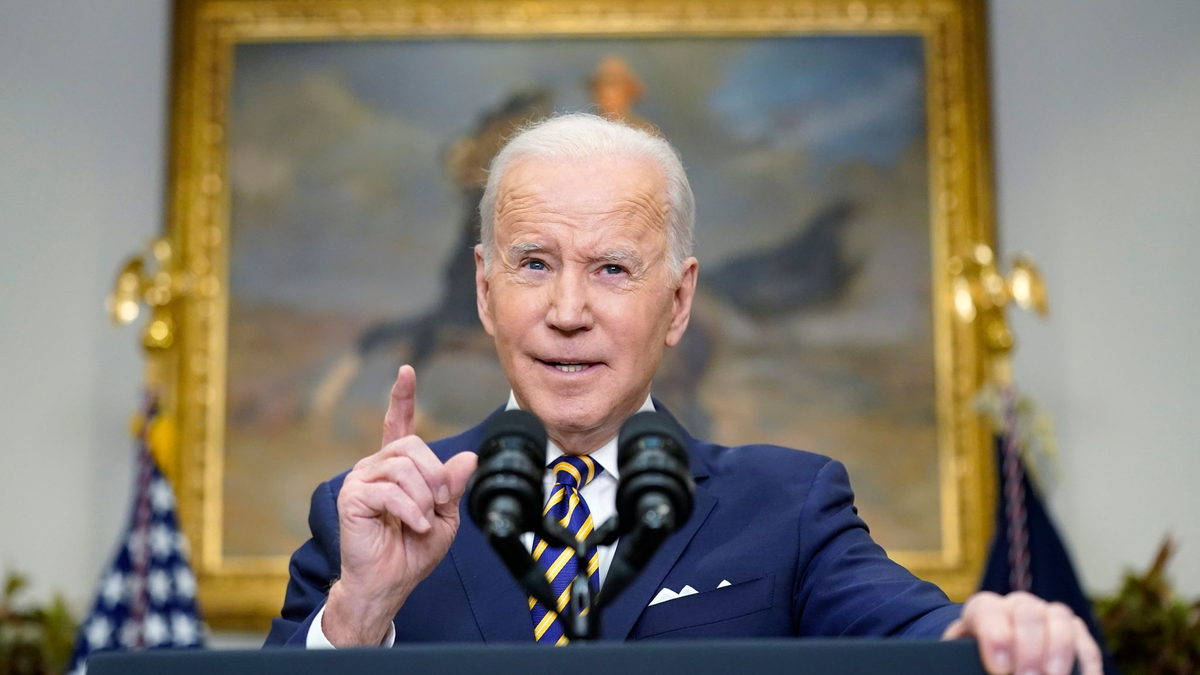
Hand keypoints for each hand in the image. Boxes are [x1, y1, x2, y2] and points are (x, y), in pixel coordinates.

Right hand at [322, 365, 477, 645]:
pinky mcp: (352, 497)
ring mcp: (361, 480)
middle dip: (434, 476)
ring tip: (422, 521)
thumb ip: (452, 487)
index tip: (407, 371)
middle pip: (413, 446)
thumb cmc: (412, 551)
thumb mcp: (445, 516)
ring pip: (404, 467)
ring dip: (423, 498)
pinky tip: (414, 525)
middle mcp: (375, 467)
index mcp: (397, 467)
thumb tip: (467, 458)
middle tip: (436, 505)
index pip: (398, 423)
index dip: (402, 397)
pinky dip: (410, 510)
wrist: (389, 583)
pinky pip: (390, 490)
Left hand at [942, 591, 1101, 674]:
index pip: (988, 609)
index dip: (995, 637)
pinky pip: (1086, 645)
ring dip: (1059, 652)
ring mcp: (1049, 615)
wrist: (997, 654)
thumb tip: (975, 668)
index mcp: (985, 609)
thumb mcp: (963, 656)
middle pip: (1027, 614)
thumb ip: (965, 659)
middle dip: (1029, 649)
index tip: (999, 668)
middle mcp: (1018, 605)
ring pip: (1060, 620)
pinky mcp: (1076, 633)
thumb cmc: (975, 658)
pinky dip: (1086, 665)